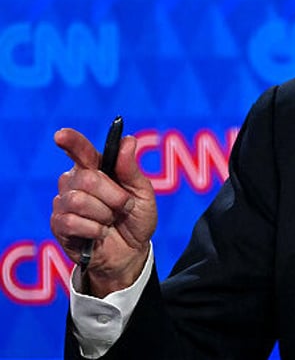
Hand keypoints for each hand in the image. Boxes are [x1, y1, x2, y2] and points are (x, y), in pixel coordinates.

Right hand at [51, 128, 157, 297]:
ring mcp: (64, 203)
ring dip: (104, 213)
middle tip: (124, 206)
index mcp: (96, 168)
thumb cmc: (136, 218)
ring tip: (110, 221)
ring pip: (78, 200)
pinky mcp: (58, 226)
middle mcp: (75, 181)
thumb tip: (127, 140)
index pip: (80, 150)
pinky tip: (99, 233)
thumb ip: (131, 170)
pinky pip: (71, 222)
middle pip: (86, 178)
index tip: (61, 135)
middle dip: (113, 195)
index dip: (71, 141)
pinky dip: (94, 229)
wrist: (132, 252)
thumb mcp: (143, 193)